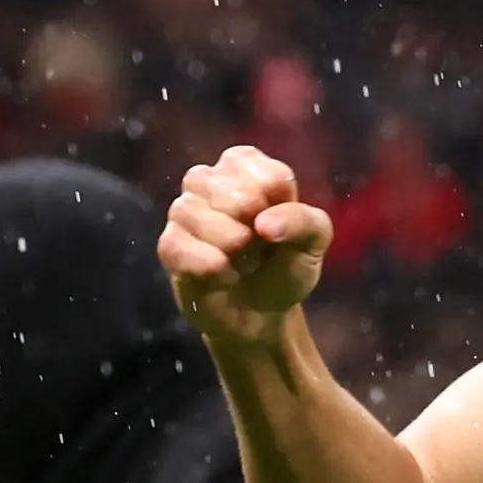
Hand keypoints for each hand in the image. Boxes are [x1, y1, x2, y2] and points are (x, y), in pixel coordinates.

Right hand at [160, 147, 334, 349]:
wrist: (260, 315)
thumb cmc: (285, 267)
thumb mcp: (312, 245)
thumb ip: (304, 222)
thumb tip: (264, 224)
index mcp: (249, 166)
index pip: (268, 176)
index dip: (280, 211)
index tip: (280, 229)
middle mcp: (210, 179)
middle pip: (230, 193)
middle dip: (253, 231)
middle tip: (260, 248)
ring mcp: (184, 210)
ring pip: (191, 211)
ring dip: (230, 248)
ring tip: (243, 263)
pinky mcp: (169, 244)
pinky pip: (177, 246)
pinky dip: (208, 267)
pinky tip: (224, 276)